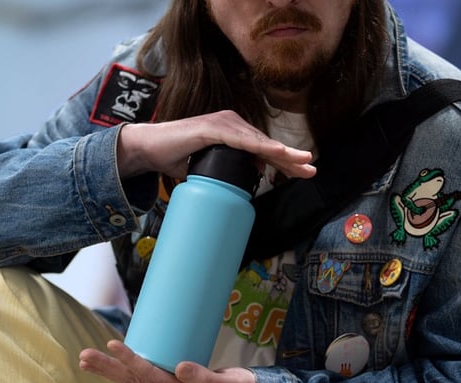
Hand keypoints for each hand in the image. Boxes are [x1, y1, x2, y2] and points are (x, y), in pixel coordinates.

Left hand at [79, 340, 253, 382]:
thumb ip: (205, 378)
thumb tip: (180, 367)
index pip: (150, 376)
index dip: (131, 360)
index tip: (113, 345)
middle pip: (134, 381)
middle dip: (109, 368)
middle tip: (83, 357)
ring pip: (134, 381)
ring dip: (111, 370)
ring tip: (86, 360)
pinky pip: (143, 380)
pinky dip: (125, 371)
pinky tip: (113, 365)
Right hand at [117, 110, 315, 179]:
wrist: (149, 150)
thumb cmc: (176, 158)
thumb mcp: (210, 169)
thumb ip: (229, 171)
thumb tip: (249, 179)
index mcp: (232, 135)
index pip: (263, 150)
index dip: (284, 161)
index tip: (303, 172)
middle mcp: (231, 125)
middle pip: (266, 144)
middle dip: (290, 158)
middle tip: (311, 169)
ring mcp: (222, 124)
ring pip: (258, 141)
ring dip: (280, 152)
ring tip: (301, 161)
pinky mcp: (211, 127)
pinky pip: (240, 139)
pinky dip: (258, 145)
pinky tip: (274, 152)